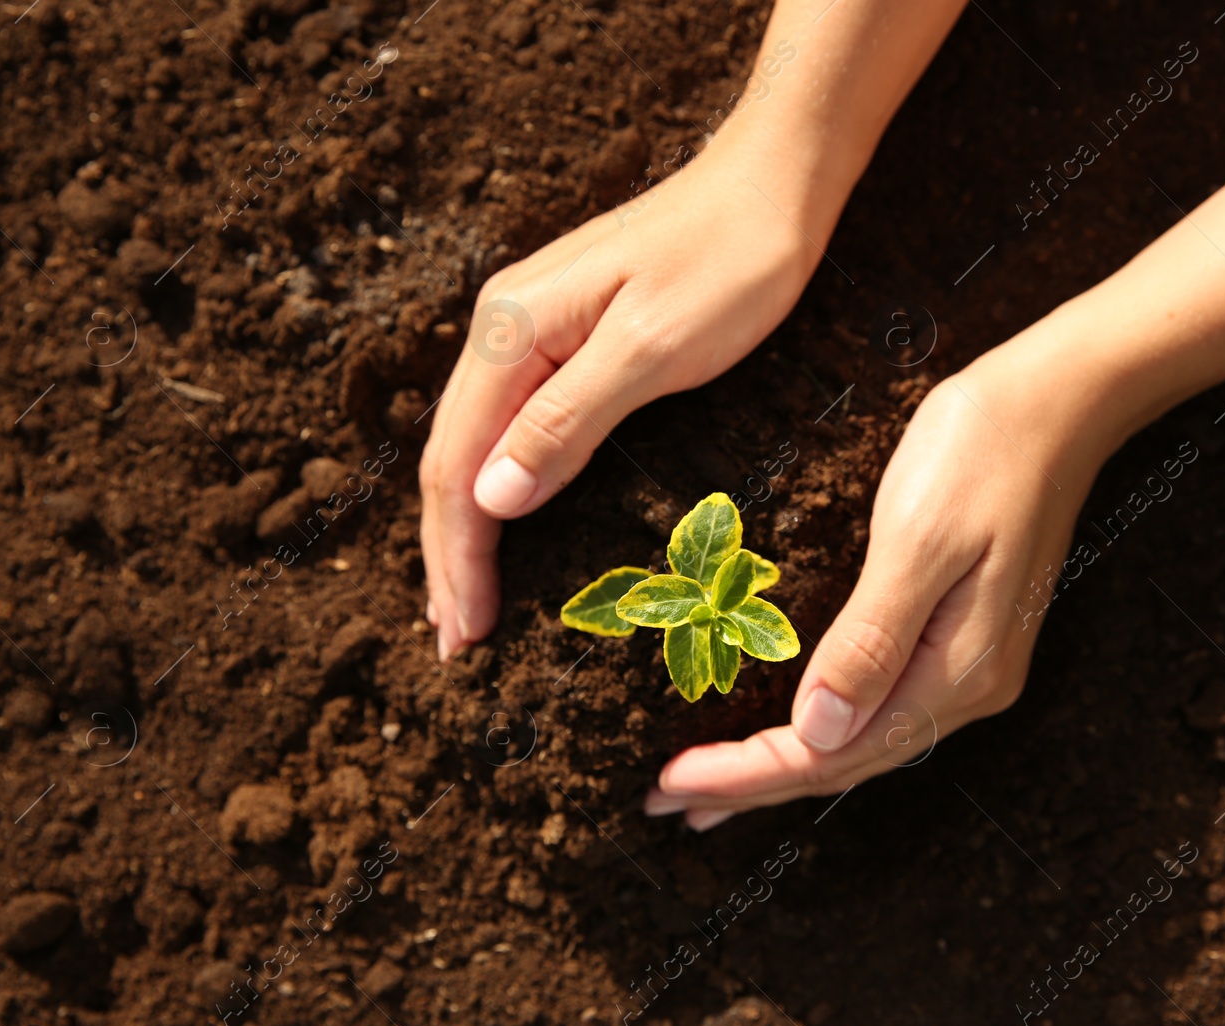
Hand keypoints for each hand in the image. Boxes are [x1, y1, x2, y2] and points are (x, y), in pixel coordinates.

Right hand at [418, 142, 835, 656]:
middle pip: (450, 458)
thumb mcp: (654, 348)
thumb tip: (491, 499)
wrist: (774, 184)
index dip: (457, 555)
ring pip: (475, 443)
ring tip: (463, 599)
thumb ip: (567, 421)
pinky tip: (504, 517)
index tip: (465, 631)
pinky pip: (510, 423)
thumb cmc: (731, 261)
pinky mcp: (565, 335)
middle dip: (449, 553)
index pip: (457, 464)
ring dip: (465, 525)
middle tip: (456, 640)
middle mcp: (504, 327)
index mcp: (513, 331)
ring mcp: (531, 329)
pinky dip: (500, 484)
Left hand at [645, 341, 1116, 828]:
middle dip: (751, 785)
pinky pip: (878, 707)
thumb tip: (818, 732)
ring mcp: (969, 664)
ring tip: (711, 788)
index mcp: (958, 671)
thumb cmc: (981, 451)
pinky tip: (794, 732)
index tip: (668, 784)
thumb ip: (870, 639)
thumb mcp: (918, 539)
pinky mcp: (961, 635)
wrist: (1058, 400)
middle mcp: (968, 686)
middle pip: (844, 762)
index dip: (746, 774)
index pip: (831, 754)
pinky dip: (821, 730)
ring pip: (860, 742)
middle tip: (664, 802)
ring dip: (783, 767)